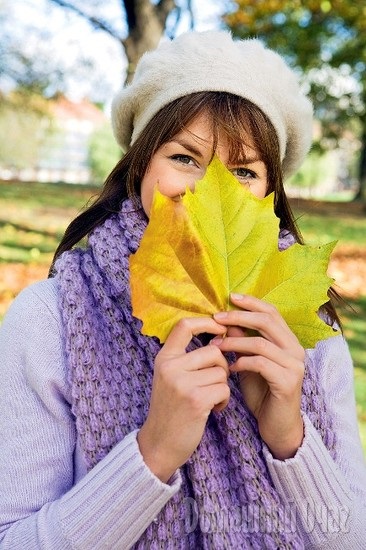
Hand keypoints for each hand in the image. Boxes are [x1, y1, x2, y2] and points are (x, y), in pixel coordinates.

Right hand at [138, 317, 229, 482]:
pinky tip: (214, 409)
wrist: (159, 444)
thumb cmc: (171, 408)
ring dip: (222, 386)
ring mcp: (182, 383)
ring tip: (211, 398)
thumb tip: (221, 335)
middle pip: (213, 351)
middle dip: (222, 366)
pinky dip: (224, 399)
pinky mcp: (196, 400)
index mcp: (164, 358)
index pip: (185, 325)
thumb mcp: (171, 377)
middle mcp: (170, 367)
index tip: (220, 329)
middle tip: (215, 382)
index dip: (207, 322)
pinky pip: (224, 388)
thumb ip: (189, 357)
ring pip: (222, 371)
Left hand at [211, 293, 304, 459]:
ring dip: (235, 341)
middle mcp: (295, 350)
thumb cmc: (262, 392)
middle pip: (267, 321)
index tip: (231, 297)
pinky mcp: (287, 382)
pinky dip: (242, 362)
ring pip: (261, 343)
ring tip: (217, 345)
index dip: (252, 302)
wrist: (277, 425)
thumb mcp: (249, 362)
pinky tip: (231, 367)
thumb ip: (242, 341)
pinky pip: (261, 364)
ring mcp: (294, 366)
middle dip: (240, 316)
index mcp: (288, 341)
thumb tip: (228, 320)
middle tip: (218, 318)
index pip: (272, 312)